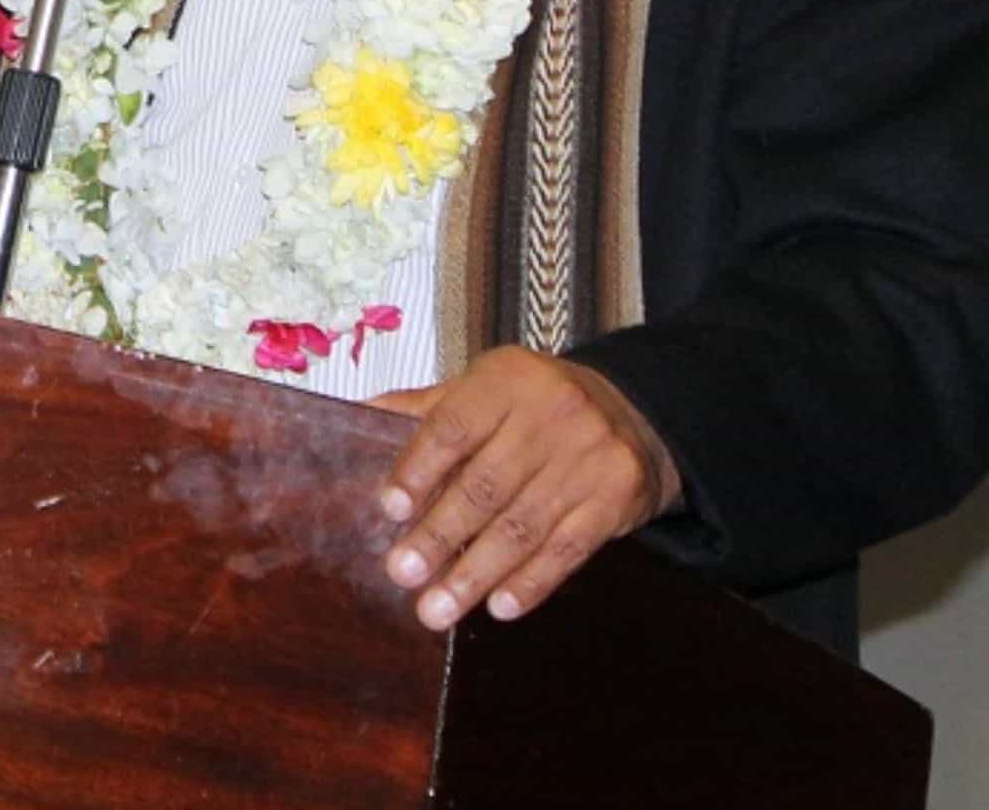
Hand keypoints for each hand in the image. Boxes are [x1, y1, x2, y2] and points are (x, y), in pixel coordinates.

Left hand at [368, 348, 679, 629]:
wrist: (633, 412)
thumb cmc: (535, 405)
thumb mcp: (483, 388)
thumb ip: (425, 410)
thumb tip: (356, 420)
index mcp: (505, 380)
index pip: (453, 427)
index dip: (418, 469)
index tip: (389, 509)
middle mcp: (550, 414)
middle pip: (485, 485)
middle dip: (439, 535)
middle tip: (402, 573)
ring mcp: (588, 458)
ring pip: (523, 525)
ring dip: (476, 573)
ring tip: (437, 608)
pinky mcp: (616, 499)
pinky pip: (567, 549)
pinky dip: (531, 582)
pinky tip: (500, 607)